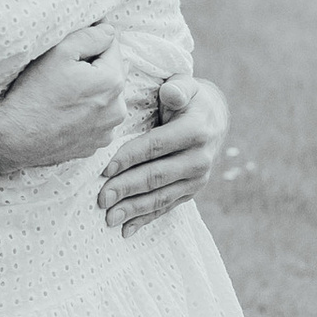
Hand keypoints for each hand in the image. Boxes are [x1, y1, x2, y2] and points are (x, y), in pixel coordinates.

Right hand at [0, 25, 125, 184]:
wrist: (15, 137)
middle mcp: (117, 109)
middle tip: (64, 71)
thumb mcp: (60, 52)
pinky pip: (97, 120)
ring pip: (106, 98)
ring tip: (64, 94)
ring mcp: (107, 130)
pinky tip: (65, 112)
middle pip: (111, 73)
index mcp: (113, 81)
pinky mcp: (95, 145)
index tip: (72, 48)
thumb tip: (109, 31)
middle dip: (94, 68)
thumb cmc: (35, 93)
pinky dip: (87, 113)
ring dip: (93, 91)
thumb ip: (91, 36)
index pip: (112, 47)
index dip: (91, 42)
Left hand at [99, 72, 227, 234]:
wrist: (215, 118)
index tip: (105, 169)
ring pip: (160, 197)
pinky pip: (166, 207)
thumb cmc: (189, 99)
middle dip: (126, 189)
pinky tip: (127, 230)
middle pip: (156, 176)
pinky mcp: (191, 192)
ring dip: (133, 210)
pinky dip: (146, 219)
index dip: (129, 158)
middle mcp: (199, 159)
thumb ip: (178, 87)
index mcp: (196, 131)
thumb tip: (170, 93)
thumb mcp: (187, 86)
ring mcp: (197, 179)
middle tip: (101, 199)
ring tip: (109, 218)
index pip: (156, 146)